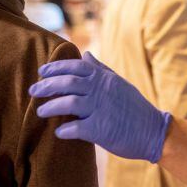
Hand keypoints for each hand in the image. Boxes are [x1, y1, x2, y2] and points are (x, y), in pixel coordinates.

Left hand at [30, 53, 171, 162]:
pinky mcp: (101, 130)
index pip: (75, 67)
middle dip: (46, 86)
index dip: (56, 68)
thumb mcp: (120, 84)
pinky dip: (65, 130)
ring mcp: (101, 109)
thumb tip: (86, 54)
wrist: (153, 131)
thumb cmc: (134, 108)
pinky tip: (58, 132)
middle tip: (33, 91)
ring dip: (51, 106)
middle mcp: (101, 91)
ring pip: (69, 103)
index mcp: (104, 79)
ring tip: (40, 111)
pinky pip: (77, 128)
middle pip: (67, 83)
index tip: (42, 71)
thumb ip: (101, 69)